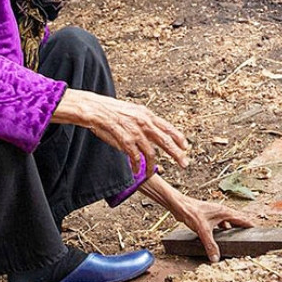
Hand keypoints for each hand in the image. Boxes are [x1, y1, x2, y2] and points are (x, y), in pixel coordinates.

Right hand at [52, 89, 189, 169]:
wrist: (95, 109)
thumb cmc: (111, 111)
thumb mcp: (132, 112)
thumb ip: (143, 122)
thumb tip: (151, 133)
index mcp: (147, 115)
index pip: (168, 127)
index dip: (178, 138)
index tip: (186, 146)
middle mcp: (144, 122)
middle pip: (166, 141)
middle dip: (177, 154)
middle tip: (185, 164)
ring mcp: (136, 132)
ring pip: (151, 153)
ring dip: (152, 165)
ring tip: (152, 173)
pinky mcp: (126, 140)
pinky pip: (135, 158)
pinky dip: (137, 166)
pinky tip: (136, 172)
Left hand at [143, 176, 255, 261]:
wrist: (180, 206)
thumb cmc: (192, 213)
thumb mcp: (203, 231)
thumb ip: (211, 245)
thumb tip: (216, 259)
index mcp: (225, 212)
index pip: (242, 219)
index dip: (250, 225)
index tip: (257, 231)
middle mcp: (222, 212)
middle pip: (236, 221)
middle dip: (242, 228)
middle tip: (247, 237)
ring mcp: (215, 214)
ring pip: (227, 223)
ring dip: (231, 230)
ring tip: (234, 239)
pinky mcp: (209, 216)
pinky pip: (220, 224)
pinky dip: (221, 230)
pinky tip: (218, 237)